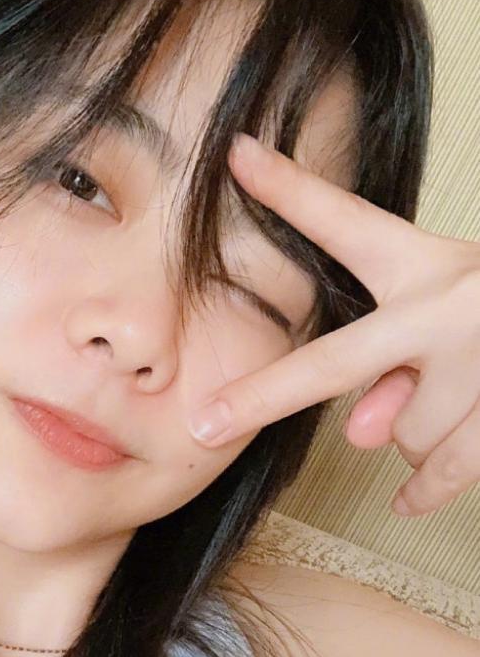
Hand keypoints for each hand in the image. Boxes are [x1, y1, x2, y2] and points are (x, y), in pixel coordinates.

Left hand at [188, 133, 479, 518]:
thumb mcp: (442, 301)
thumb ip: (389, 364)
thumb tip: (363, 434)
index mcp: (422, 264)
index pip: (345, 222)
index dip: (288, 188)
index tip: (237, 155)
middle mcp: (446, 306)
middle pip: (334, 366)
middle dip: (261, 397)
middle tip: (205, 426)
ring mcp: (479, 361)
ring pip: (402, 435)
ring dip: (412, 433)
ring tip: (449, 395)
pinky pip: (448, 471)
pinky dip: (426, 489)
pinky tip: (405, 500)